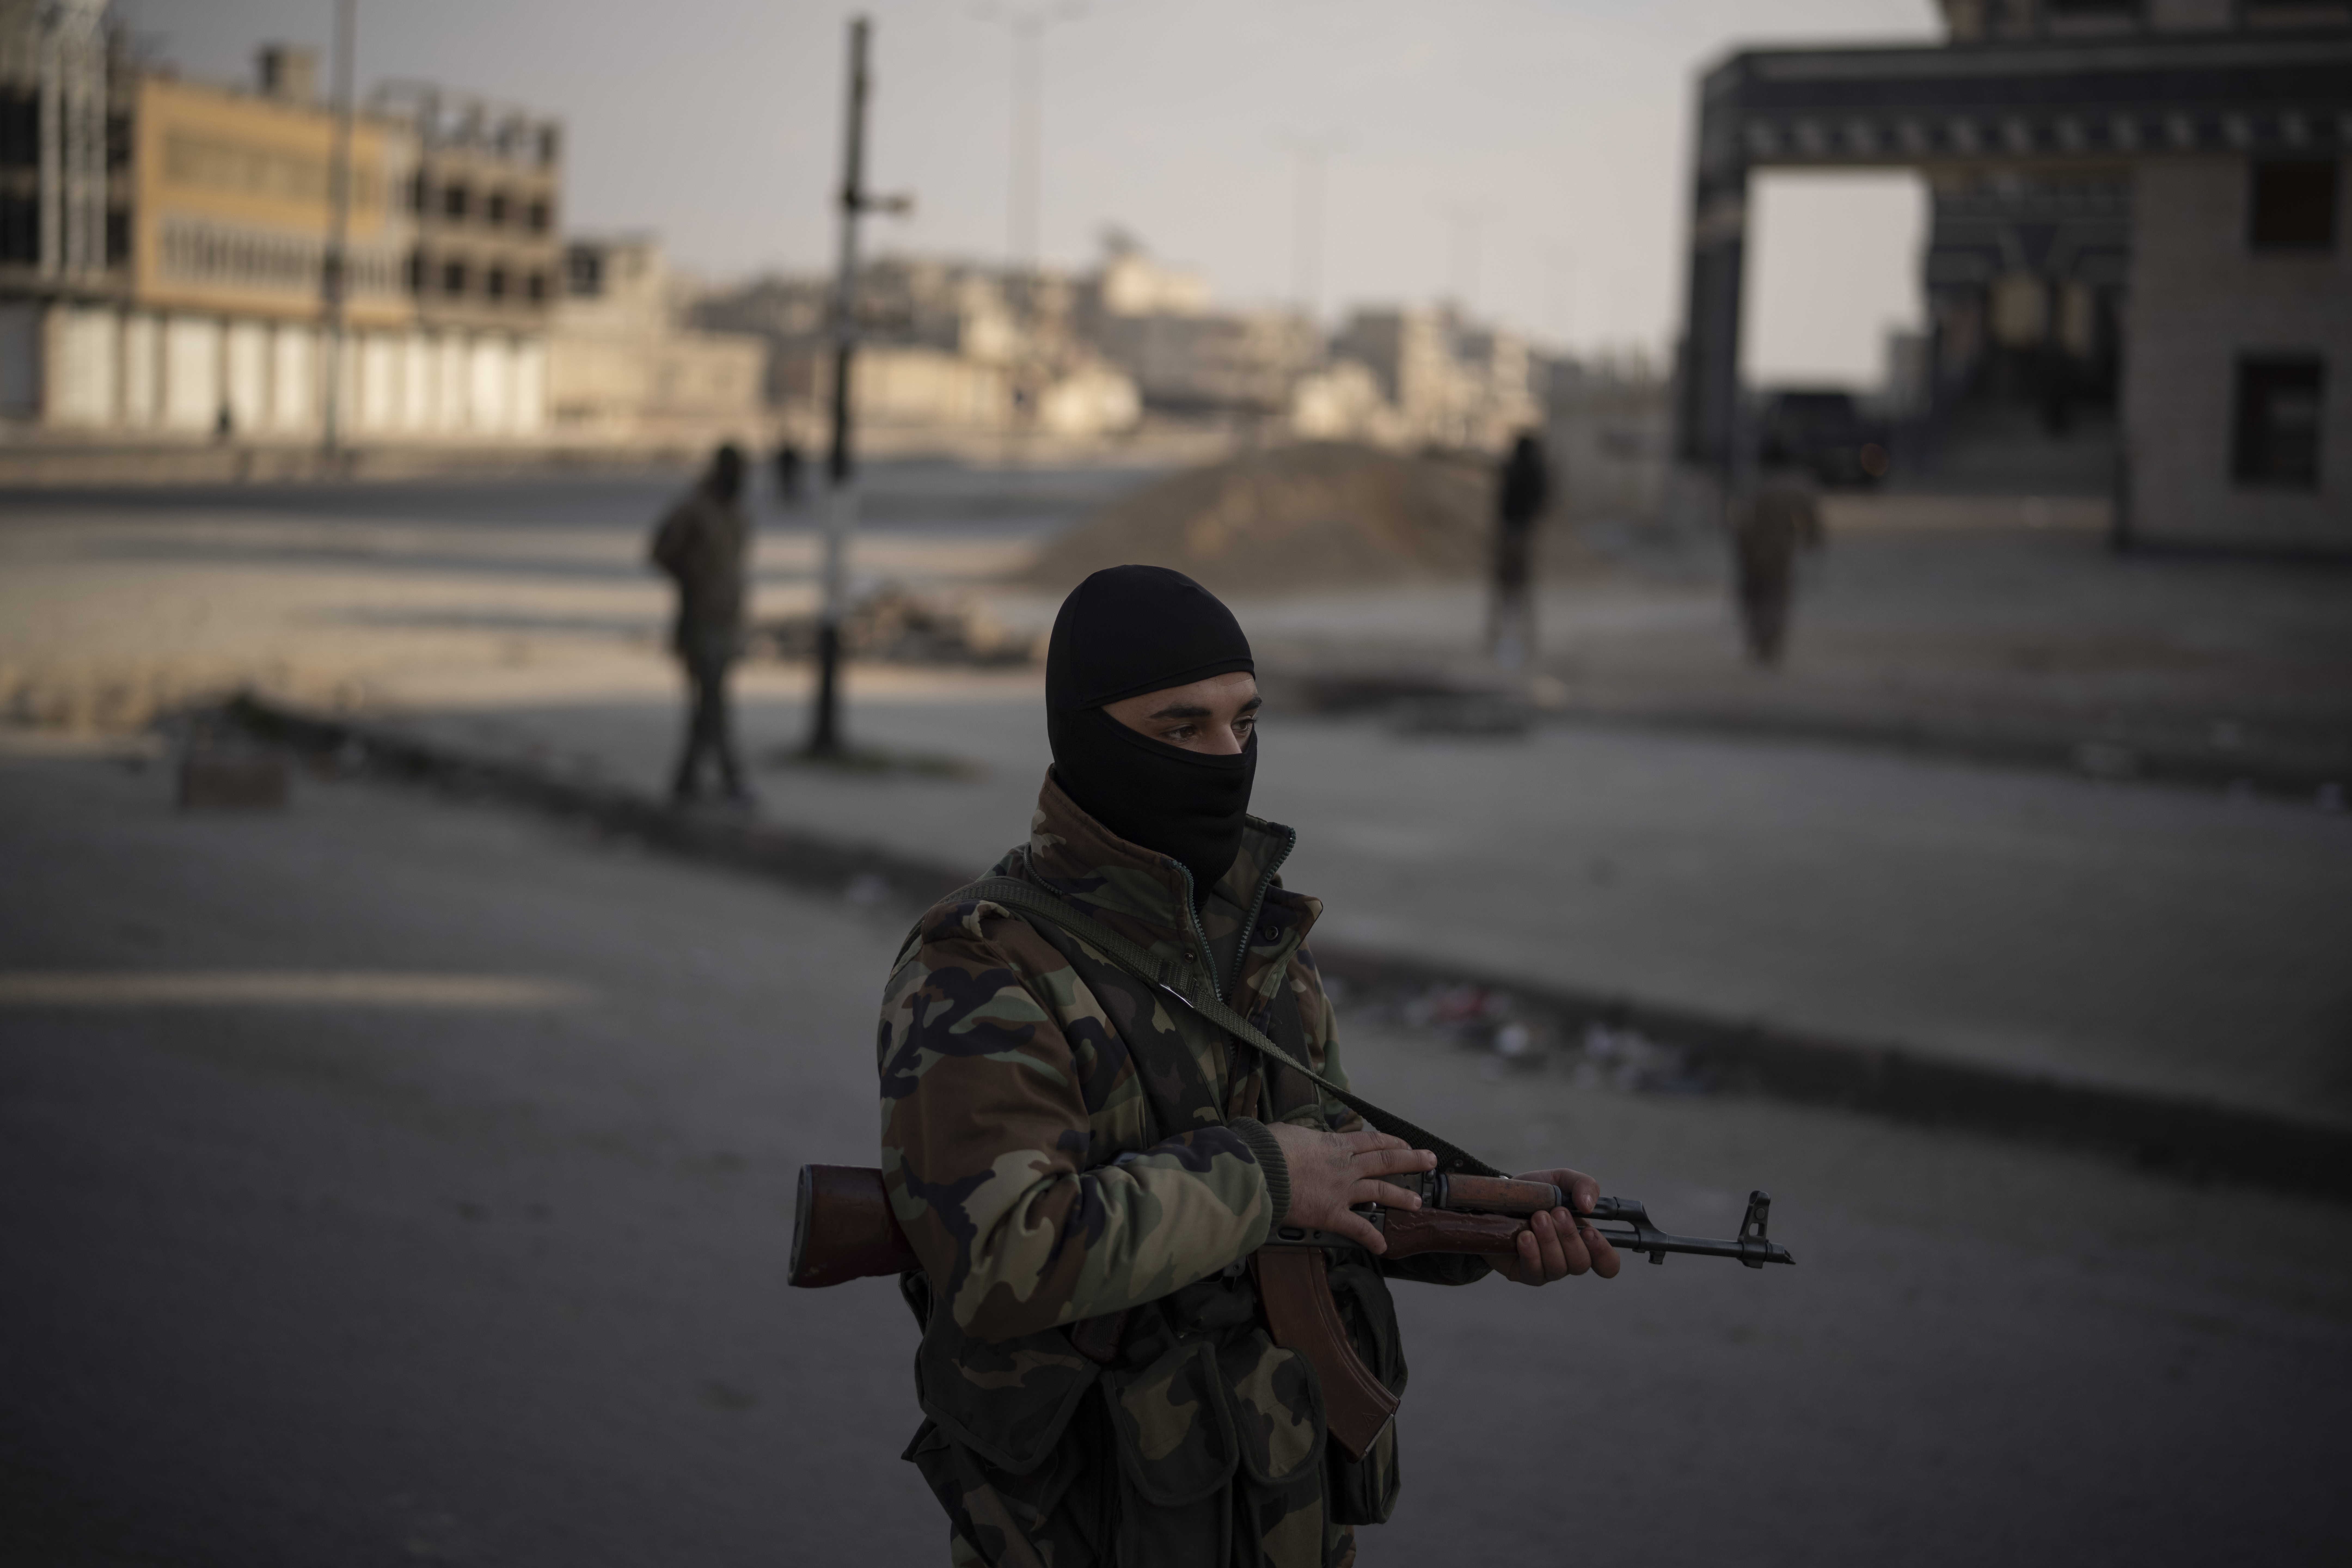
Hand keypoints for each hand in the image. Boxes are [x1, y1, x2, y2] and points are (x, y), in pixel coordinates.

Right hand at [1265, 1123, 1435, 1254]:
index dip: (1392, 1142)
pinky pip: (1357, 1227)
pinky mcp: (1331, 1214)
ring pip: (1380, 1191)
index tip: (1405, 1144)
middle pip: (1385, 1161)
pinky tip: (1383, 1246)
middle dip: (1412, 1161)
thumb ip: (1302, 1138)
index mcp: (1334, 1145)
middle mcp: (1345, 1166)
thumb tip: (1299, 1140)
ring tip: (1418, 1203)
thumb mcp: (1289, 1133)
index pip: (1371, 1141)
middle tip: (1430, 1161)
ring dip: (1401, 1198)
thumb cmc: (1269, 1148)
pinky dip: (1372, 1238)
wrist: (1261, 1169)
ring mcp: (1341, 1191)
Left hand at [1491, 1167, 1620, 1284]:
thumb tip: (1589, 1206)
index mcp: (1583, 1240)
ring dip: (1549, 1240)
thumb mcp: (1560, 1180)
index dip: (1604, 1253)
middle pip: (1581, 1263)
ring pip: (1558, 1267)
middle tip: (1556, 1212)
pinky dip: (1531, 1252)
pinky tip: (1524, 1236)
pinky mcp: (1524, 1273)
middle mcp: (1568, 1259)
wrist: (1498, 1198)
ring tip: (1537, 1217)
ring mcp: (1547, 1269)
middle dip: (1569, 1236)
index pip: (1607, 1263)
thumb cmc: (1535, 1193)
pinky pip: (1534, 1271)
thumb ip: (1583, 1185)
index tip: (1590, 1232)